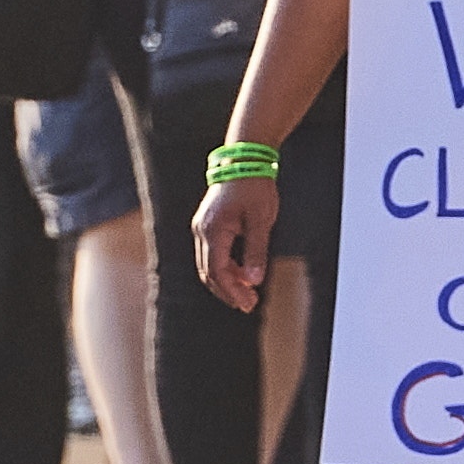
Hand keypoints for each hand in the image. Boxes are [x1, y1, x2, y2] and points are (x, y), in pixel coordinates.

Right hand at [195, 175, 275, 312]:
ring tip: (248, 293)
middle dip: (228, 291)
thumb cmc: (255, 186)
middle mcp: (201, 230)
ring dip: (227, 281)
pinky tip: (243, 274)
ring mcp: (202, 226)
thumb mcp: (261, 220)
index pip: (217, 271)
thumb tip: (254, 281)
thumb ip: (256, 251)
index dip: (231, 291)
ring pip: (208, 264)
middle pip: (208, 272)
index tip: (248, 304)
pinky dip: (226, 267)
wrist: (245, 157)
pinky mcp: (207, 224)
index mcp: (213, 230)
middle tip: (248, 305)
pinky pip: (212, 253)